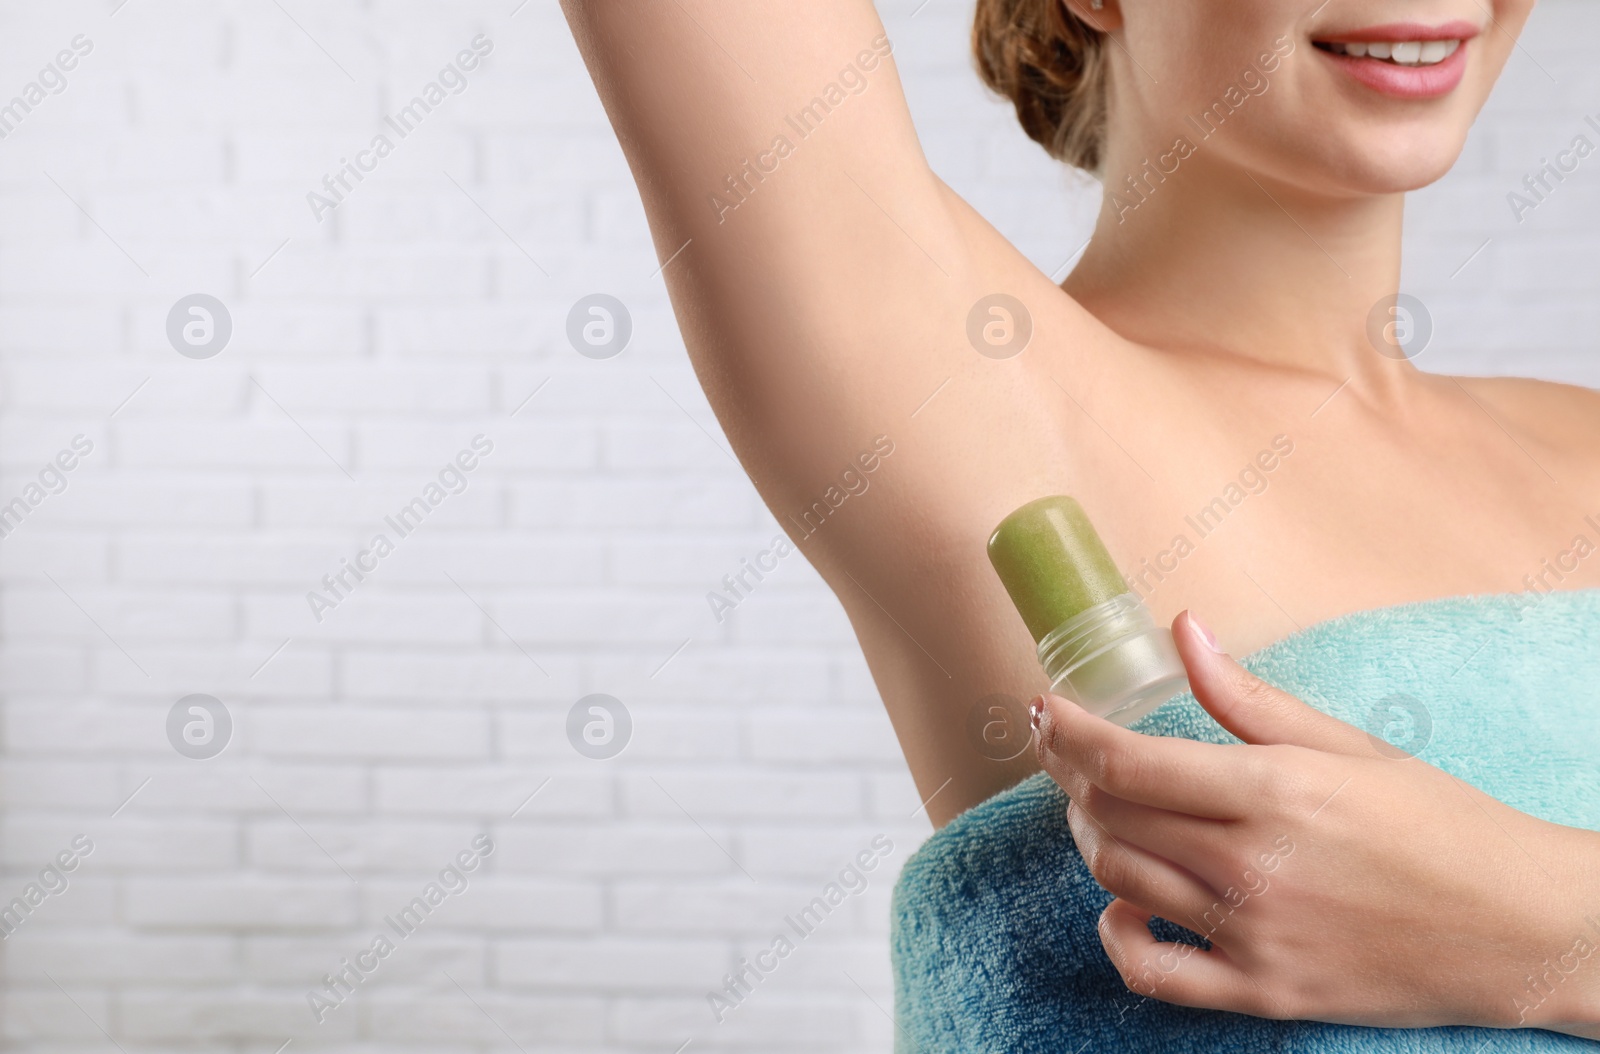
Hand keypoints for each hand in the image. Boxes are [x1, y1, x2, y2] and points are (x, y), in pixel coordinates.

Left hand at [1031, 610, 1599, 1036]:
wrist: (1524, 930)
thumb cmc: (1442, 827)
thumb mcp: (1351, 747)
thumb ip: (1250, 698)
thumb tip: (1182, 630)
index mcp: (1276, 791)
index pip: (1128, 763)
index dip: (1067, 733)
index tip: (1041, 710)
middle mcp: (1255, 866)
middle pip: (1111, 819)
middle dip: (1070, 778)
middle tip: (1069, 756)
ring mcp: (1255, 936)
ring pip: (1120, 882)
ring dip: (1092, 841)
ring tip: (1101, 814)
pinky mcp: (1264, 992)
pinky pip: (1153, 974)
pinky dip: (1119, 937)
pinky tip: (1124, 906)